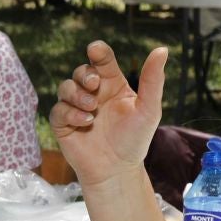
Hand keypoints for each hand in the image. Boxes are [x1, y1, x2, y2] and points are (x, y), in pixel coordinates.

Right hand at [49, 41, 166, 189]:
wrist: (117, 170)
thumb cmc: (134, 140)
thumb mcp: (149, 109)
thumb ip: (153, 80)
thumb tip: (162, 50)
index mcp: (112, 85)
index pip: (102, 61)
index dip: (98, 51)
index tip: (95, 50)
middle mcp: (93, 93)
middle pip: (81, 71)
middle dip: (85, 75)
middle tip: (95, 86)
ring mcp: (76, 108)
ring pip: (66, 87)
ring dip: (77, 94)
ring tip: (92, 109)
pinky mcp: (63, 124)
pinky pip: (58, 110)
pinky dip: (69, 113)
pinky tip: (86, 122)